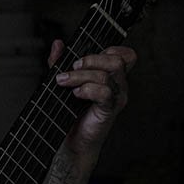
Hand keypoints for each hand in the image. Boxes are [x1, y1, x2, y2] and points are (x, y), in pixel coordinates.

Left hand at [50, 39, 135, 158]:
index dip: (111, 49)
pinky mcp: (109, 110)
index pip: (125, 55)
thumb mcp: (64, 80)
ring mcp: (115, 97)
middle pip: (117, 60)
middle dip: (91, 59)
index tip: (86, 56)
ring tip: (65, 82)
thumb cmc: (71, 111)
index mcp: (111, 75)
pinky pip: (104, 93)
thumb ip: (61, 62)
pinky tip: (76, 94)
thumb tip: (58, 44)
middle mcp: (117, 85)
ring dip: (81, 75)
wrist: (71, 139)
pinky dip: (88, 89)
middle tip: (73, 67)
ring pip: (107, 75)